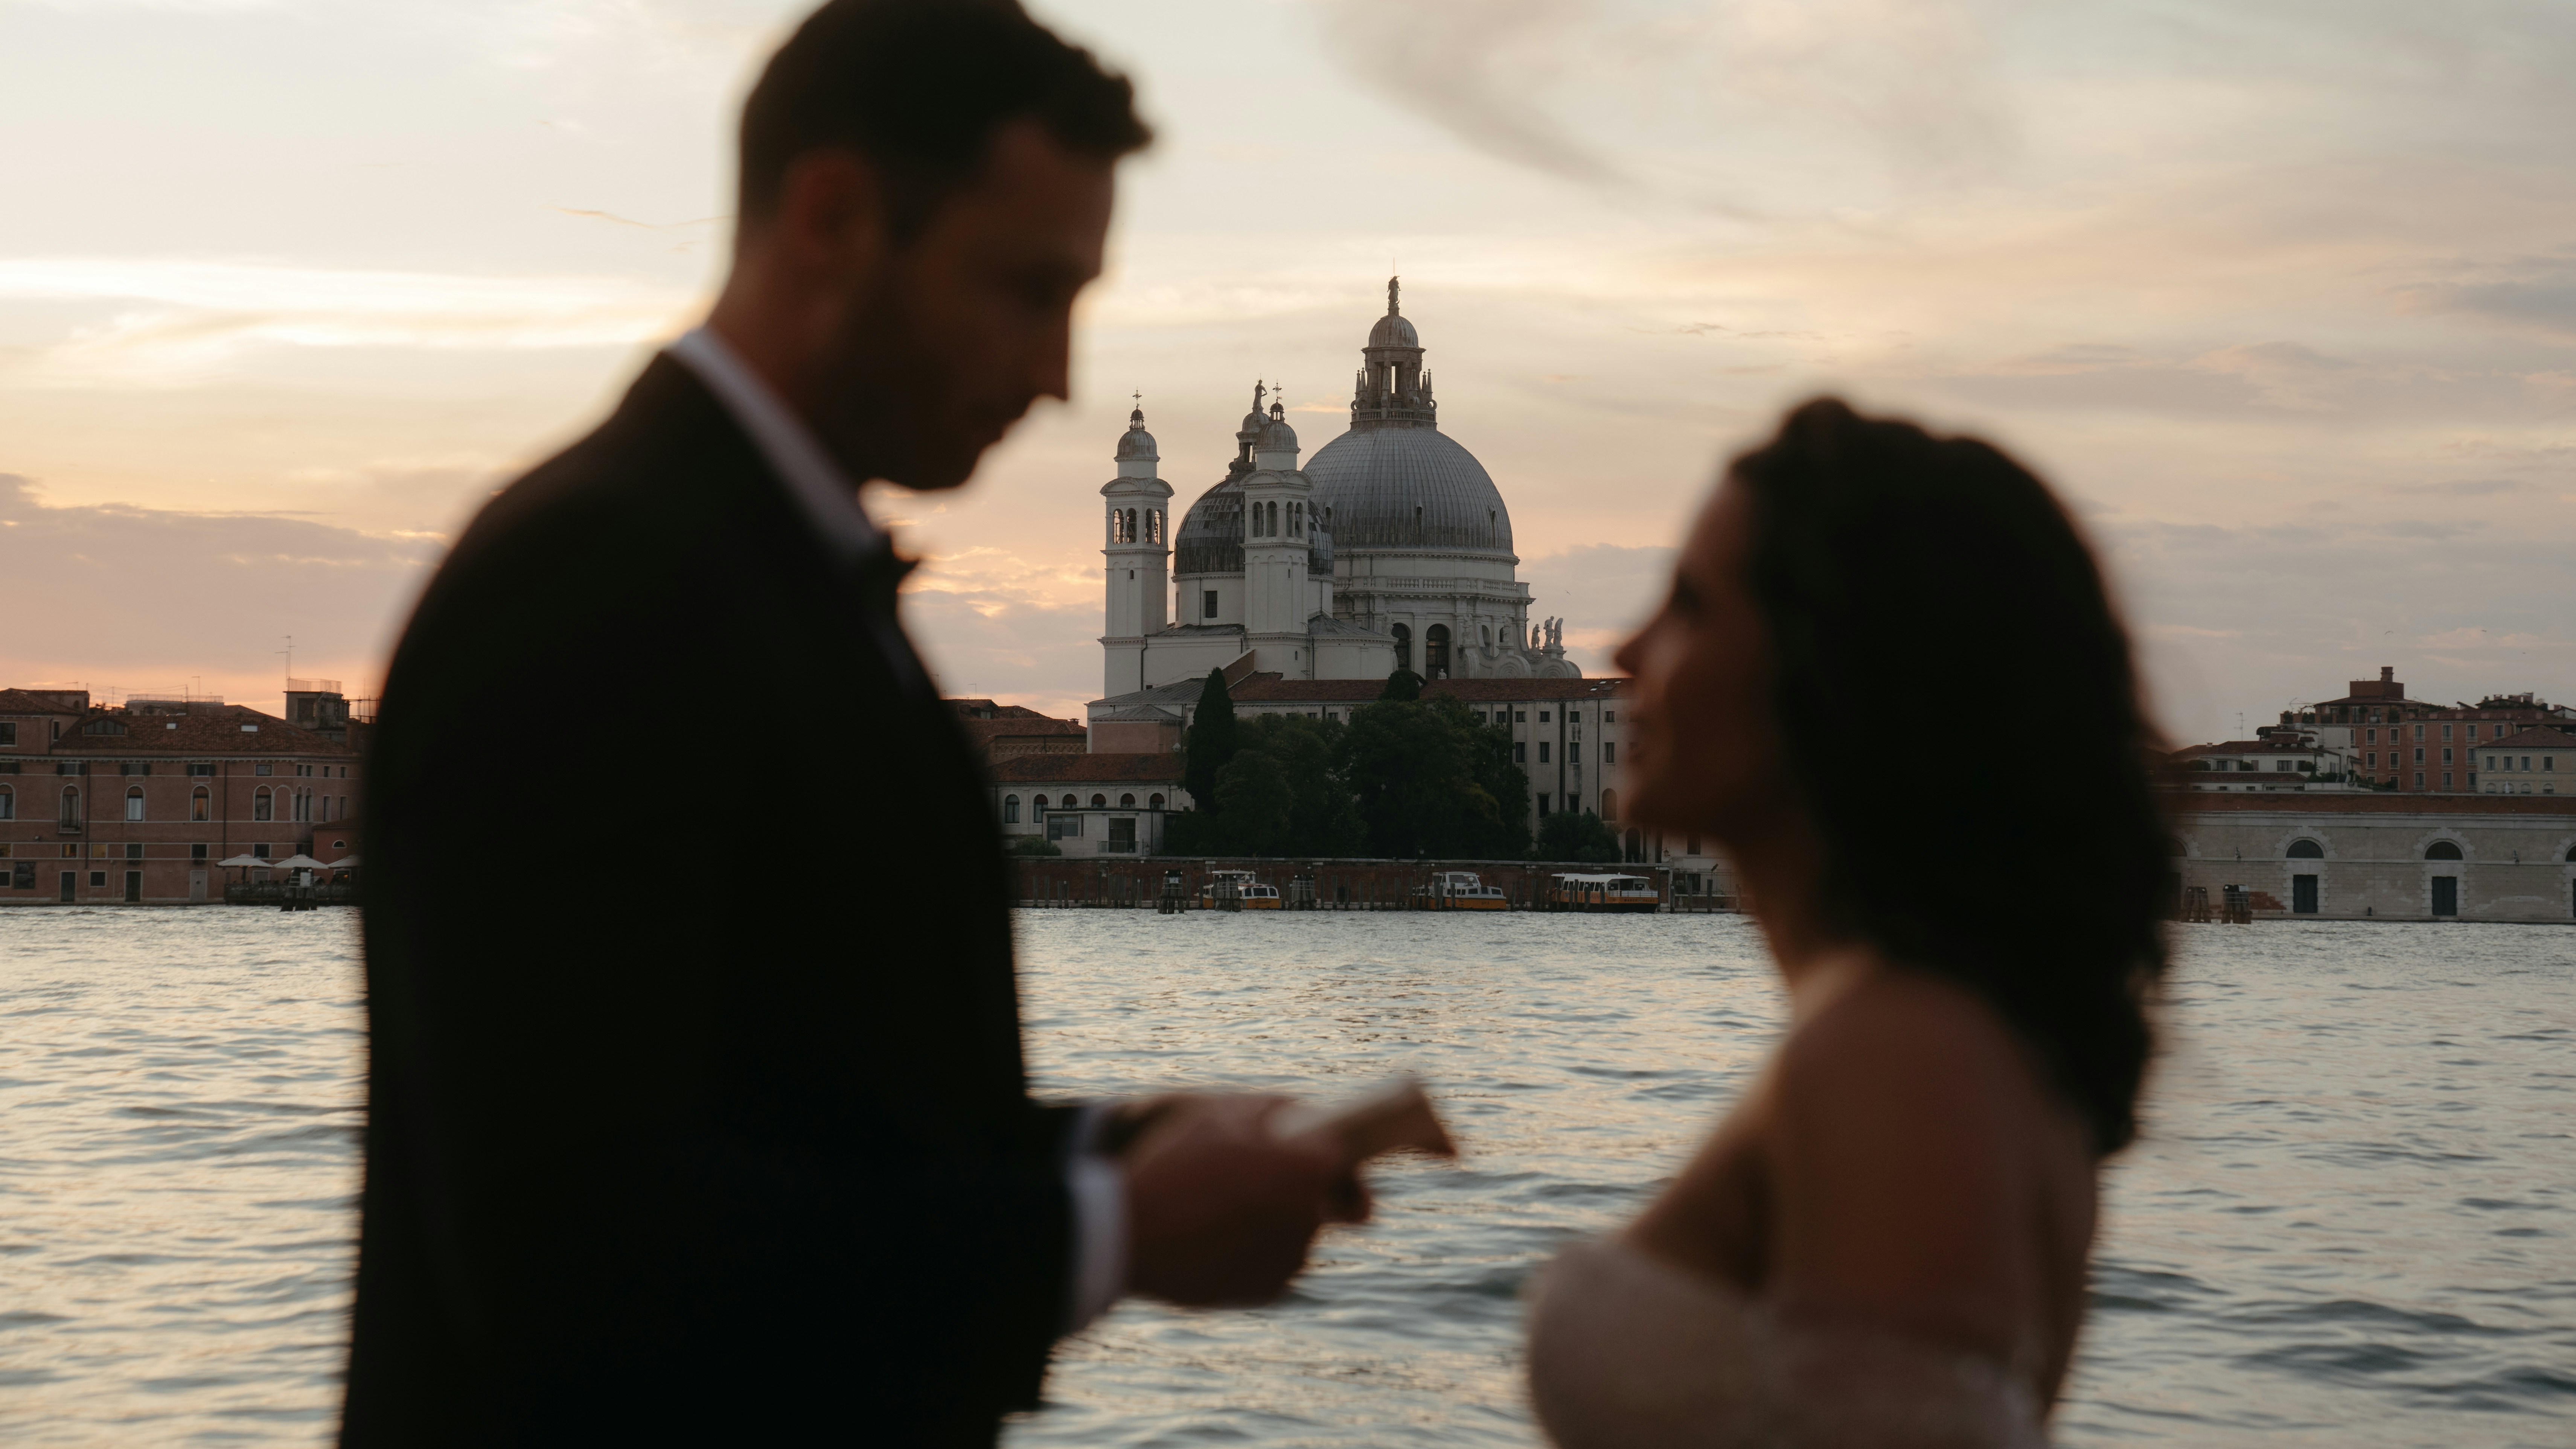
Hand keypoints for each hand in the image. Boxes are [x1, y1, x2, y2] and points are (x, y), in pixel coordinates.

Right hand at [1117, 1093, 1363, 1307]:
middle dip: (1293, 1186)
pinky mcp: (1267, 1291)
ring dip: (1273, 1219)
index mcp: (1308, 1169)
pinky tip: (1214, 1236)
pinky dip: (1254, 1251)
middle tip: (1245, 1177)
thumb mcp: (1222, 1112)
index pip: (1342, 1159)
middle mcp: (1311, 1218)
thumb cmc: (1175, 1164)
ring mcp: (1290, 1259)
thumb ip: (1277, 1108)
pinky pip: (1273, 1263)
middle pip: (1319, 1197)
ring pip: (1296, 1231)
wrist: (1128, 1232)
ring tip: (1218, 1206)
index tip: (1310, 1153)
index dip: (1325, 1153)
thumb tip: (1307, 1117)